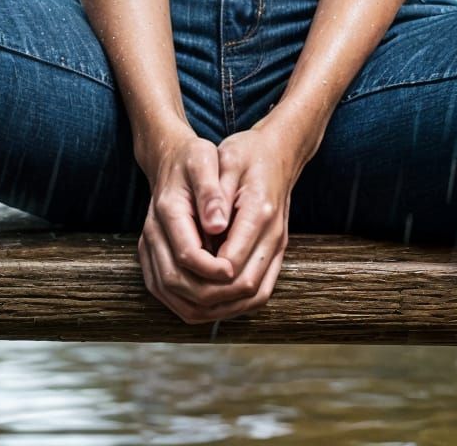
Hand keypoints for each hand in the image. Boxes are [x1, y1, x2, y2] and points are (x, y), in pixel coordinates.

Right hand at [135, 128, 240, 324]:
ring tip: (232, 302)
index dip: (213, 270)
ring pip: (169, 293)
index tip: (238, 271)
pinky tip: (216, 300)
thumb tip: (218, 224)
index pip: (187, 255)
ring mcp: (150, 249)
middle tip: (240, 293)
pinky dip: (191, 303)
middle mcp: (153, 234)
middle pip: (175, 282)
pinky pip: (166, 292)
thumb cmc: (191, 158)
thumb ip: (210, 192)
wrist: (169, 159)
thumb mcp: (204, 160)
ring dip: (201, 305)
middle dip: (210, 294)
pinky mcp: (152, 258)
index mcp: (167, 211)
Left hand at [197, 120, 300, 321]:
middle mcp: (273, 234)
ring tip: (190, 299)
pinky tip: (211, 296)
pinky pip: (261, 290)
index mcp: (259, 211)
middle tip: (179, 290)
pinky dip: (236, 301)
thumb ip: (216, 193)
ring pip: (256, 295)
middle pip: (246, 286)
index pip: (233, 261)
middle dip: (210, 296)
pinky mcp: (275, 252)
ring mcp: (277, 246)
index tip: (180, 269)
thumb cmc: (248, 154)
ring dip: (223, 305)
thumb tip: (212, 226)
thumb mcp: (228, 159)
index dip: (205, 275)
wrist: (278, 152)